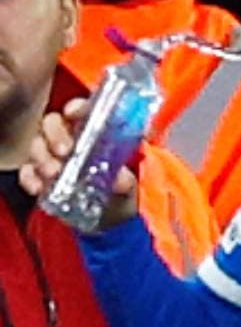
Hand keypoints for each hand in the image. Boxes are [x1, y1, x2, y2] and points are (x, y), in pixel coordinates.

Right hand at [19, 99, 137, 229]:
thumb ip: (123, 180)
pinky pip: (27, 171)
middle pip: (52, 123)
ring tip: (54, 172)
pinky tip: (39, 187)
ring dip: (42, 157)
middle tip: (64, 151)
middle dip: (55, 134)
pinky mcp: (40, 176)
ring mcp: (52, 156)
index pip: (80, 110)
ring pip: (37, 145)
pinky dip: (30, 178)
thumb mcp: (126, 185)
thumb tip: (120, 179)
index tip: (73, 114)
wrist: (107, 218)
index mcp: (92, 132)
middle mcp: (69, 139)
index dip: (76, 108)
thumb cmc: (119, 190)